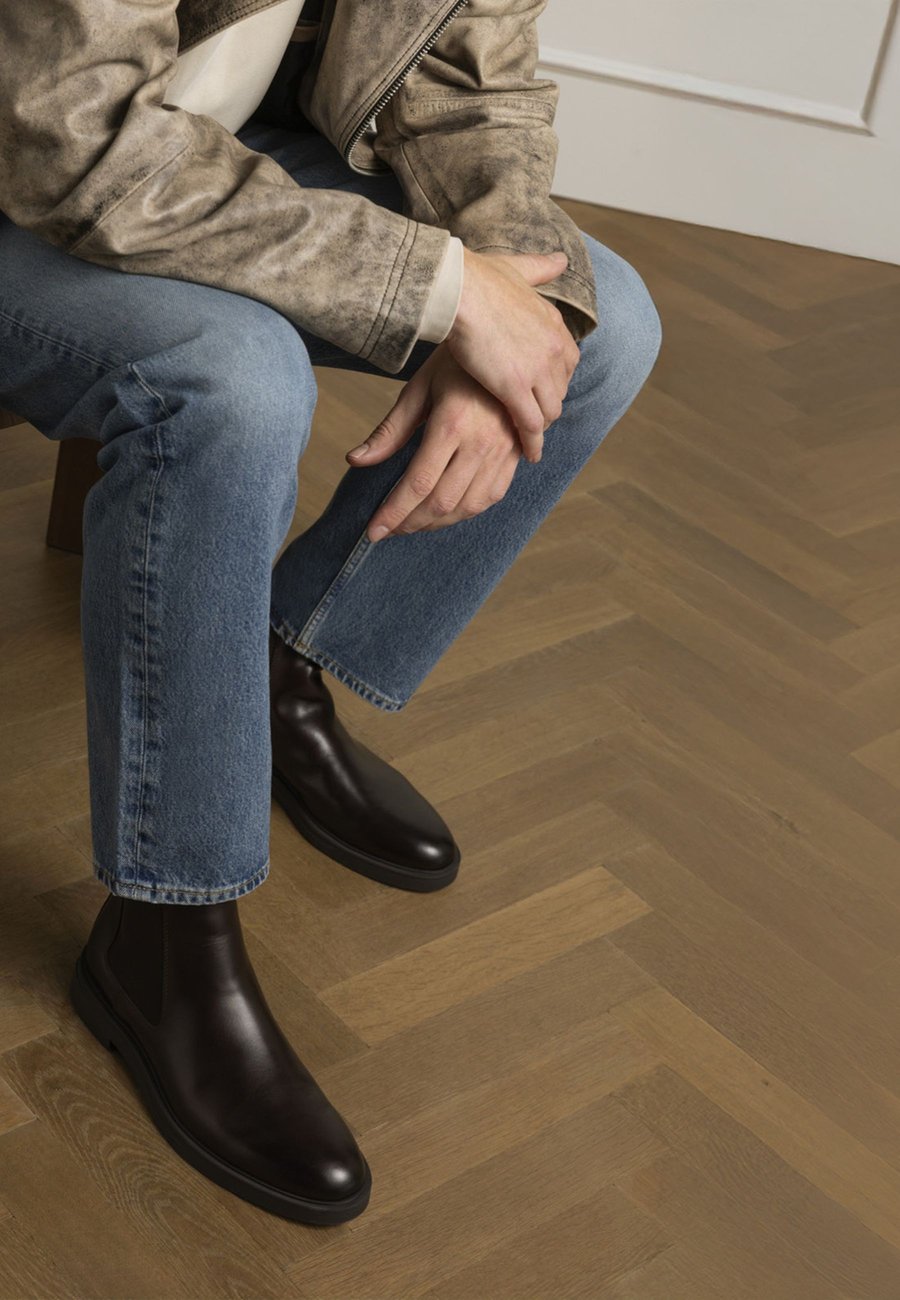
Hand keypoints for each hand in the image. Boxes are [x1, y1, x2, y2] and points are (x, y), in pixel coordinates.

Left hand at [346, 343, 522, 541]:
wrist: (507, 346)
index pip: (418, 483)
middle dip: (410, 523)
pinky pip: (491, 497)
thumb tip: (355, 461)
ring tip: (413, 524)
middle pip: (442, 502)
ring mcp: (502, 451)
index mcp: (452, 424)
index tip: (374, 531)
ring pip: (468, 506)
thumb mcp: (419, 389)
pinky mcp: (515, 454)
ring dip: (437, 523)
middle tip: (388, 530)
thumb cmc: (456, 364)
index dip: (394, 513)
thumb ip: (389, 431)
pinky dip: (465, 512)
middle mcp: (481, 442)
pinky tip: (444, 512)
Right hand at [444, 246, 581, 462]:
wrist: (460, 289)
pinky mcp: (516, 389)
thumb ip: (541, 267)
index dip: (554, 378)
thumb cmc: (479, 277)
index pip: (568, 362)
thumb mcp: (518, 268)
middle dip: (548, 404)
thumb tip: (562, 259)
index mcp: (554, 324)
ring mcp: (538, 370)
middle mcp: (554, 348)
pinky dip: (532, 442)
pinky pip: (531, 424)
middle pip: (561, 389)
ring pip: (550, 410)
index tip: (541, 389)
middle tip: (534, 419)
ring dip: (541, 426)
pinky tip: (528, 454)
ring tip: (530, 441)